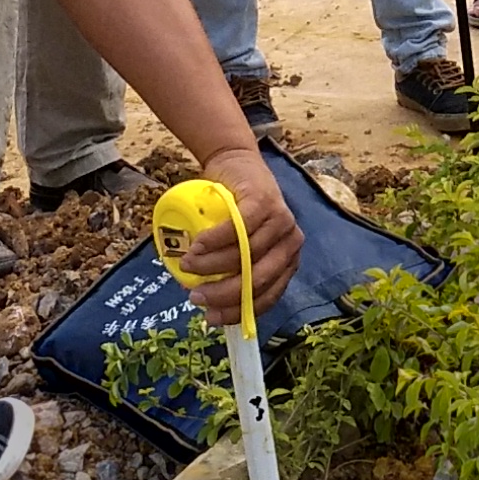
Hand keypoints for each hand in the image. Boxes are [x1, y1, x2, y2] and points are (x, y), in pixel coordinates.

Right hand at [173, 145, 303, 325]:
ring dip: (211, 265)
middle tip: (195, 296)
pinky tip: (197, 246)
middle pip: (257, 278)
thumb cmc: (233, 209)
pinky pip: (237, 229)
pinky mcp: (264, 201)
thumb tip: (208, 304)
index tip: (210, 317)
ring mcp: (280, 221)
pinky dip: (214, 241)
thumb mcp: (237, 245)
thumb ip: (232, 269)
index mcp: (287, 260)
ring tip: (187, 265)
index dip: (237, 311)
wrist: (234, 162)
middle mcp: (291, 243)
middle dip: (223, 293)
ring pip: (245, 255)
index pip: (267, 296)